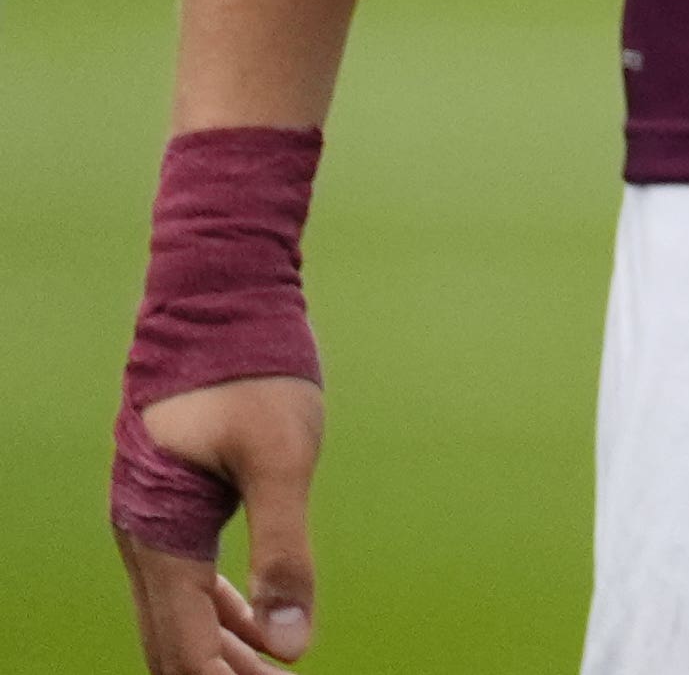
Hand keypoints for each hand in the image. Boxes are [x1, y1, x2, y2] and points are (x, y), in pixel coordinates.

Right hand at [119, 377, 318, 673]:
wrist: (216, 302)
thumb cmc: (251, 372)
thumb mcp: (282, 457)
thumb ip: (286, 551)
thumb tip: (292, 645)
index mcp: (162, 538)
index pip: (185, 650)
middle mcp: (145, 539)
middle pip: (174, 643)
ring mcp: (153, 522)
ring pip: (179, 616)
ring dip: (225, 652)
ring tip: (276, 674)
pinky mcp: (173, 504)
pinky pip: (188, 580)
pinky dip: (223, 613)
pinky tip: (259, 628)